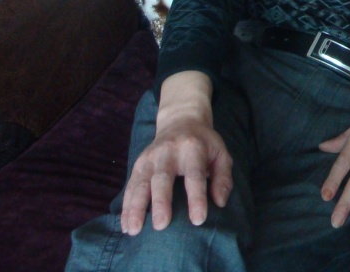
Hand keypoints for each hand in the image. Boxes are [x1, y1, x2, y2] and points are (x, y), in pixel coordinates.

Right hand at [120, 71, 233, 234]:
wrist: (180, 120)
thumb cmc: (204, 144)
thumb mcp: (221, 154)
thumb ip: (223, 178)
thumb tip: (220, 203)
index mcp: (193, 148)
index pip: (195, 175)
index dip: (197, 197)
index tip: (198, 220)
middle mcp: (168, 151)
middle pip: (162, 178)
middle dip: (161, 202)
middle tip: (160, 225)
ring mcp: (150, 157)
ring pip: (141, 183)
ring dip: (136, 207)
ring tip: (134, 230)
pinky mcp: (138, 164)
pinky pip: (130, 186)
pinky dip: (127, 206)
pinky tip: (126, 225)